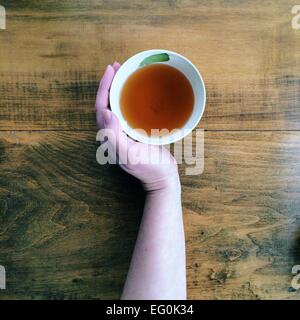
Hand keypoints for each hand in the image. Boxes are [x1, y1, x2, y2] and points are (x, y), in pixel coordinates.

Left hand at [95, 63, 179, 191]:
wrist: (163, 177)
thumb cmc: (148, 168)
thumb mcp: (130, 155)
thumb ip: (114, 138)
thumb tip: (106, 114)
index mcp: (109, 136)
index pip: (101, 107)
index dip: (103, 87)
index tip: (111, 70)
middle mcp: (114, 133)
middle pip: (107, 104)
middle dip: (109, 84)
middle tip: (118, 67)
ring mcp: (124, 132)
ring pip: (116, 106)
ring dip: (118, 89)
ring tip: (124, 73)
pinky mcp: (135, 132)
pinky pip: (128, 111)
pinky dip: (129, 98)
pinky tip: (137, 92)